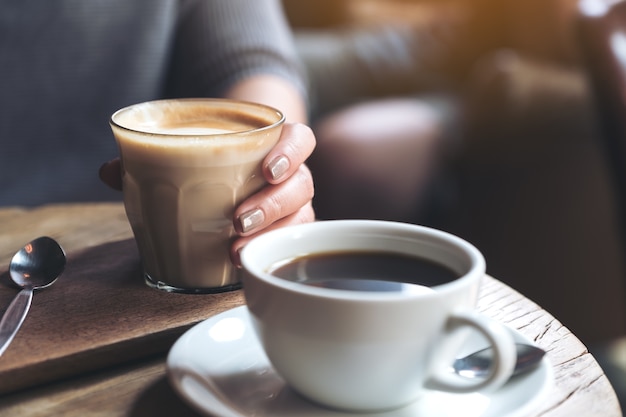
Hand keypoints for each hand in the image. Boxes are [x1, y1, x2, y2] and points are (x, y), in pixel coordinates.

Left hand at [99, 122, 315, 264]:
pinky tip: (242, 263)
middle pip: (302, 184)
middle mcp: (290, 175)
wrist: (227, 180)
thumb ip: (151, 157)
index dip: (292, 152)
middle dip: (273, 204)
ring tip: (234, 250)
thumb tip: (110, 170)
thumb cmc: (212, 163)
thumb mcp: (187, 154)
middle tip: (238, 220)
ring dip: (269, 235)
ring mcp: (292, 205)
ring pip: (300, 218)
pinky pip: (291, 243)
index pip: (301, 140)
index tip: (268, 170)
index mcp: (273, 145)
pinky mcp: (287, 232)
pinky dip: (269, 253)